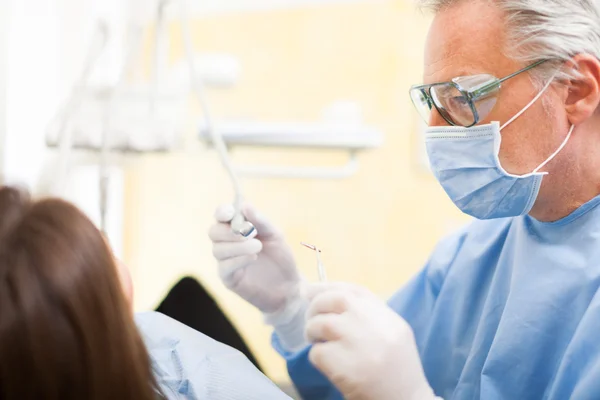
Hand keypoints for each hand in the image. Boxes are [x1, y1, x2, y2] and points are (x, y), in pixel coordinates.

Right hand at [209, 204, 299, 312]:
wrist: (288, 286)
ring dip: (238, 246)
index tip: (231, 212)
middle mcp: (227, 243)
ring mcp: (226, 262)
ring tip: (258, 246)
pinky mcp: (228, 279)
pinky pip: (224, 267)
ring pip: (218, 250)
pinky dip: (238, 259)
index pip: (221, 216)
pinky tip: (253, 257)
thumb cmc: (280, 257)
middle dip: (229, 231)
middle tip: (250, 233)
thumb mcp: (275, 235)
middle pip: (213, 232)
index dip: (222, 211)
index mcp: (236, 228)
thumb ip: (261, 221)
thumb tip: (245, 205)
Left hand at [305, 283, 437, 399]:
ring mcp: (360, 344)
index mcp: (387, 317)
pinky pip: (318, 352)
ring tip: (315, 340)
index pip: (354, 290)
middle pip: (336, 299)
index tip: (311, 290)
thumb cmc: (396, 369)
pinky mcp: (346, 367)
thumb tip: (327, 297)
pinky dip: (316, 356)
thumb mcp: (392, 333)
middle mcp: (375, 325)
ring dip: (312, 331)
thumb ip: (368, 315)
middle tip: (311, 318)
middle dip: (316, 305)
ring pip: (321, 324)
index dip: (328, 287)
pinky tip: (325, 362)